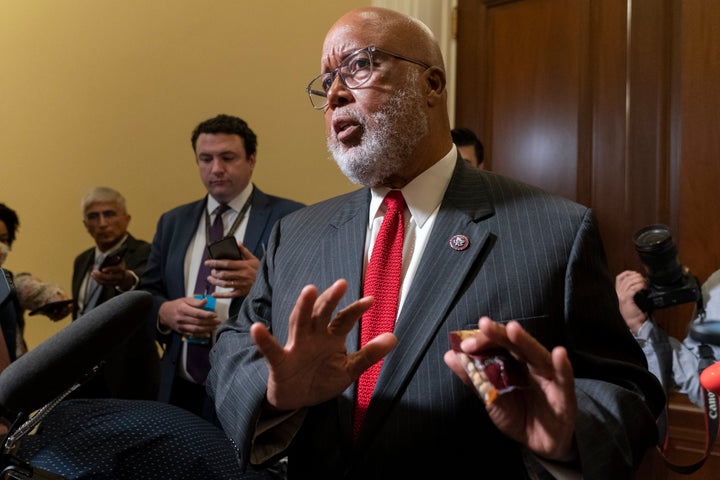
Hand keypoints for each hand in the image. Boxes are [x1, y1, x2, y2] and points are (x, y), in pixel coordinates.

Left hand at [92, 260, 133, 289]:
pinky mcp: (111, 285)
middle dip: (101, 275)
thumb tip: (105, 255)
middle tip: (94, 271)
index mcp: (122, 268)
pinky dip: (98, 280)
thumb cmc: (117, 264)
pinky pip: (104, 284)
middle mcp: (120, 276)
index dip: (110, 269)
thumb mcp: (117, 260)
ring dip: (98, 278)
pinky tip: (94, 276)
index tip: (102, 269)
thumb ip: (112, 258)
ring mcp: (116, 281)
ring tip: (93, 273)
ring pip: (106, 282)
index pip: (117, 268)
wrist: (123, 275)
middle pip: (110, 277)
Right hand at [158, 297, 220, 338]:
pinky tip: (207, 334)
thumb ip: (196, 301)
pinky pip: (192, 335)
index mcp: (182, 309)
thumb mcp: (185, 300)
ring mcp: (181, 326)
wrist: (164, 313)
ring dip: (207, 329)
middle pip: (198, 322)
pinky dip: (200, 335)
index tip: (215, 315)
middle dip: (209, 322)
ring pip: (196, 329)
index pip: (197, 313)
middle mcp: (181, 318)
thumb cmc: (176, 305)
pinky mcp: (181, 332)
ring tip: (215, 327)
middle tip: (218, 321)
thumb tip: (206, 301)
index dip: (207, 314)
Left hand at [206, 243, 258, 297]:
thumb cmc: (260, 271)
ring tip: (210, 279)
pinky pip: (229, 295)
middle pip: (223, 274)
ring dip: (215, 282)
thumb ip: (244, 251)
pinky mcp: (242, 292)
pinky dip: (220, 295)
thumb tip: (238, 243)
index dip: (215, 263)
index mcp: (243, 266)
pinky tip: (214, 294)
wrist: (268, 282)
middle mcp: (241, 275)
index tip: (208, 262)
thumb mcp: (254, 259)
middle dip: (214, 272)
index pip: (226, 263)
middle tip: (211, 271)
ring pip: (224, 284)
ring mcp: (241, 284)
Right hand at [251, 279, 396, 410]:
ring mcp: (295, 346)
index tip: (371, 300)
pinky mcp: (280, 362)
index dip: (356, 310)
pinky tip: (258, 328)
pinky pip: (272, 350)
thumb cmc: (322, 378)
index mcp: (330, 336)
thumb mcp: (349, 369)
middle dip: (330, 299)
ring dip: (303, 307)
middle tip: (341, 284)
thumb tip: (394, 337)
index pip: (344, 319)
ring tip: (309, 290)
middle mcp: (313, 336)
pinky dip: (264, 340)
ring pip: (299, 323)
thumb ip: (369, 354)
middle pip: (321, 313)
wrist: (297, 400)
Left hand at [444, 317, 576, 462]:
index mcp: (512, 362)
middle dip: (499, 334)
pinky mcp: (564, 394)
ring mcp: (548, 377)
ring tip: (512, 329)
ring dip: (525, 341)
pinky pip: (564, 378)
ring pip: (537, 355)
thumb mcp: (491, 397)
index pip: (497, 344)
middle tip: (483, 324)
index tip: (464, 344)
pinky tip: (559, 353)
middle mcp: (530, 364)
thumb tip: (449, 356)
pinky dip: (562, 366)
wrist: (540, 443)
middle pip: (514, 344)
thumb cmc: (517, 414)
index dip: (482, 341)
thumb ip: (473, 377)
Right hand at [615, 270, 648, 332]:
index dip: (627, 273)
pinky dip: (639, 286)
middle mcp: (619, 294)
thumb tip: (643, 282)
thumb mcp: (633, 300)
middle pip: (625, 278)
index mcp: (620, 293)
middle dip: (635, 276)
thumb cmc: (636, 312)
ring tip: (645, 283)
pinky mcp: (626, 300)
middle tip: (643, 279)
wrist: (635, 323)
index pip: (619, 278)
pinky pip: (632, 289)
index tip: (636, 273)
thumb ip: (634, 291)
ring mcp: (622, 297)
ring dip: (639, 280)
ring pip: (629, 282)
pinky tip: (644, 287)